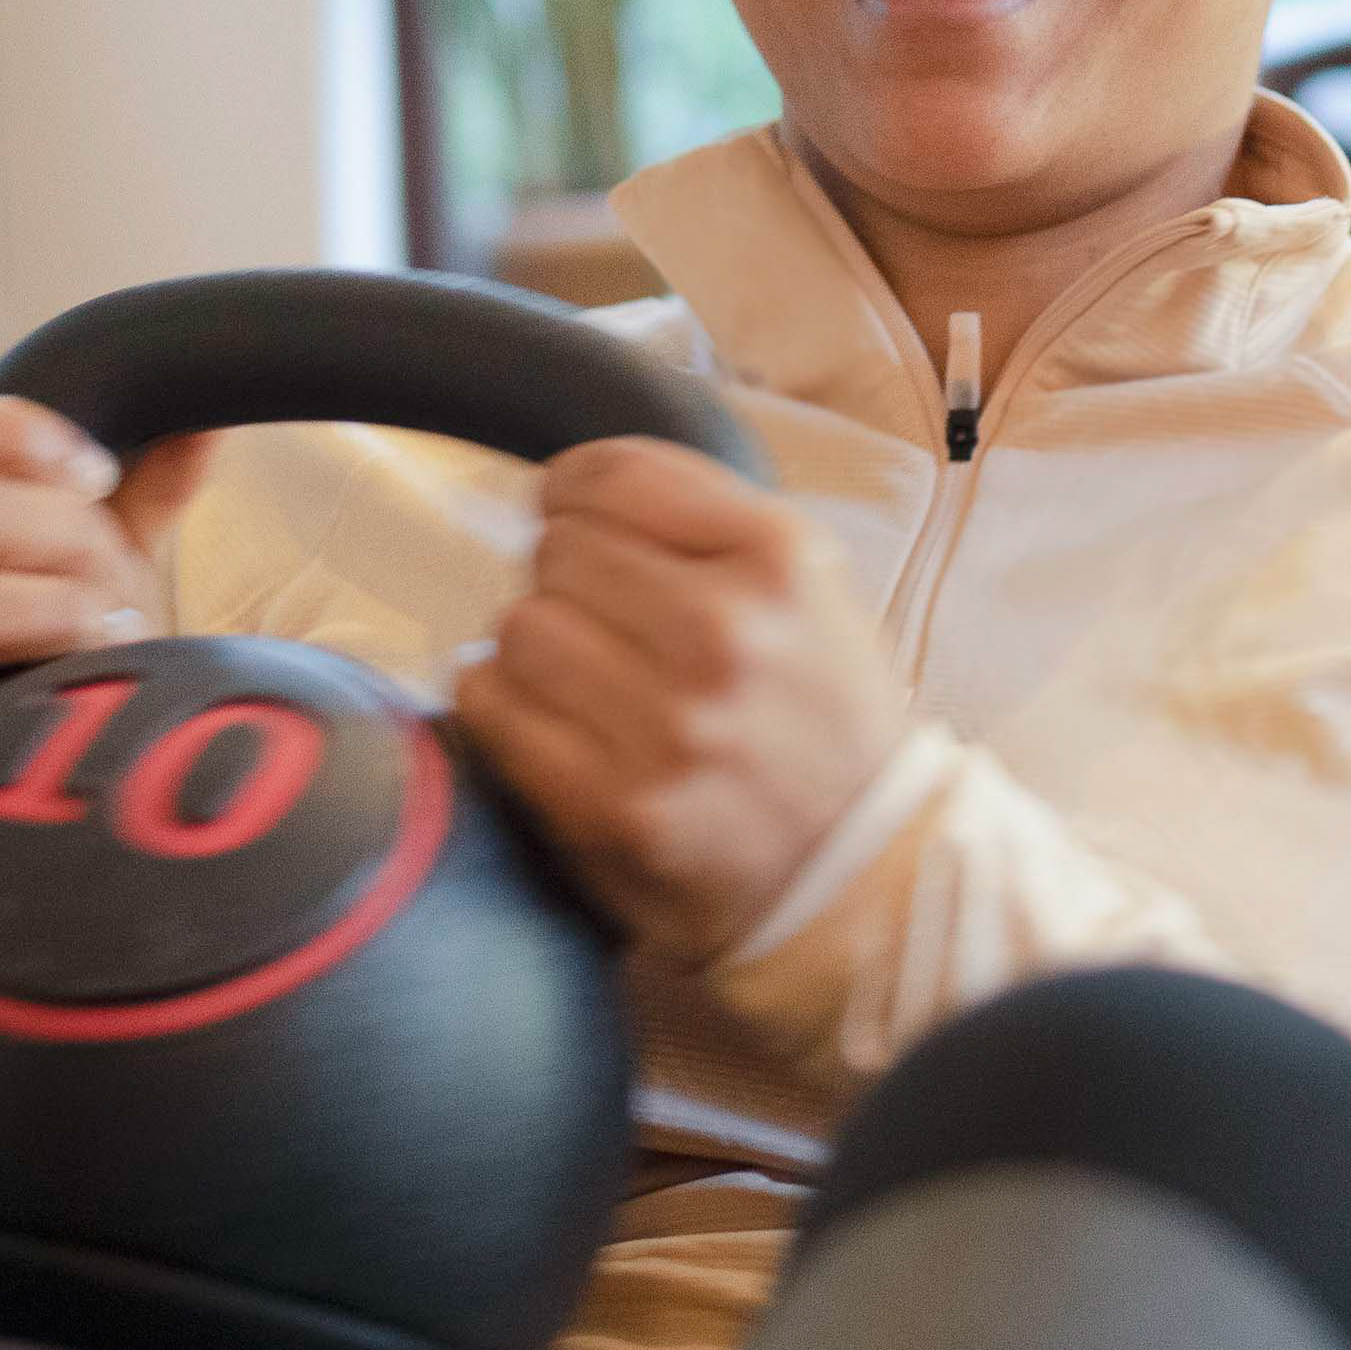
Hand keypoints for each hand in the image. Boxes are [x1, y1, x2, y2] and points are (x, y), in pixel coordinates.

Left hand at [455, 437, 913, 959]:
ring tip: (582, 677)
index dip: (572, 491)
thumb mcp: (808, 590)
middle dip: (567, 580)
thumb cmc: (818, 721)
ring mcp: (665, 724)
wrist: (857, 873)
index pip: (614, 476)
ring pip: (518, 626)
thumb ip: (702, 523)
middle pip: (556, 549)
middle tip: (602, 625)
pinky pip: (493, 705)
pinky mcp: (609, 805)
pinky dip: (502, 703)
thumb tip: (566, 491)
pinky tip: (549, 717)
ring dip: (534, 646)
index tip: (570, 516)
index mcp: (779, 560)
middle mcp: (724, 632)